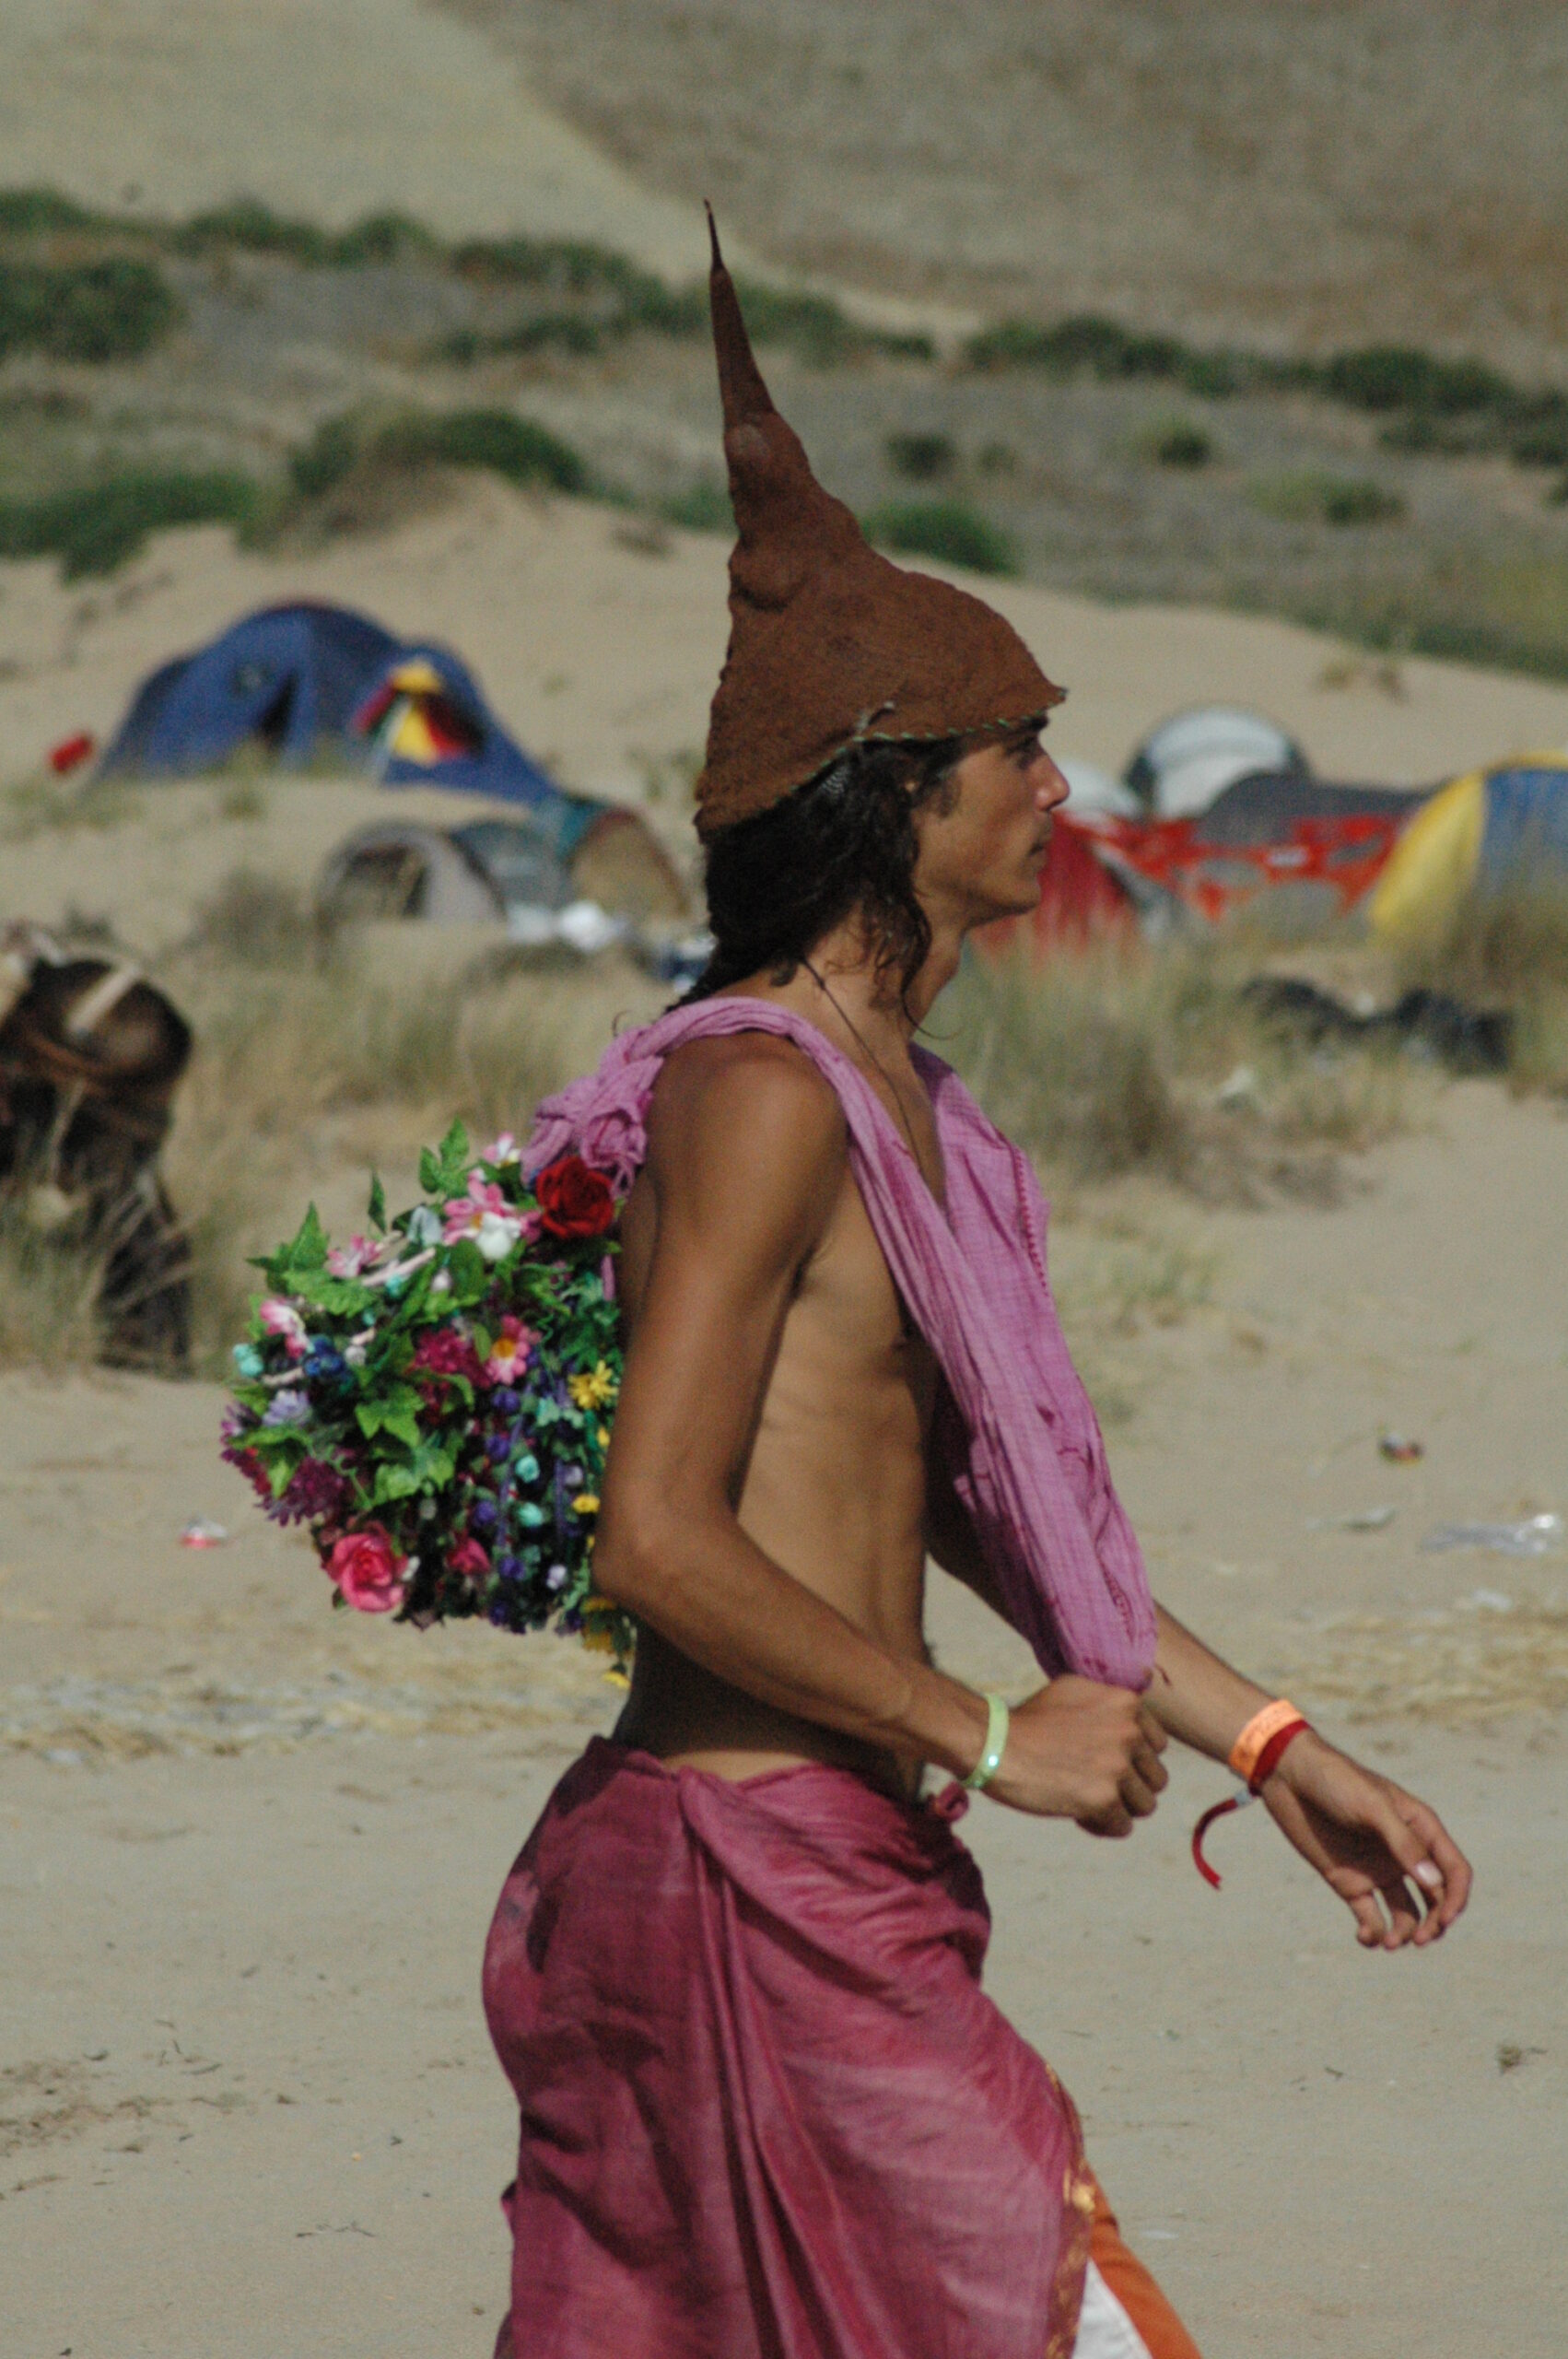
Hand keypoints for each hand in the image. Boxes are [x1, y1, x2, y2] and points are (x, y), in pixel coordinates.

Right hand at [989, 1677, 1167, 1834]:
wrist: (995, 1744)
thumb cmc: (1029, 1720)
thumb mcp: (1075, 1691)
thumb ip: (1111, 1702)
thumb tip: (1139, 1708)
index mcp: (1126, 1703)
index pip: (1158, 1745)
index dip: (1134, 1759)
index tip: (1106, 1762)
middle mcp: (1129, 1732)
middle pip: (1156, 1778)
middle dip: (1129, 1787)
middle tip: (1096, 1785)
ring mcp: (1117, 1766)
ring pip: (1145, 1805)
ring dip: (1118, 1808)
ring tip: (1087, 1800)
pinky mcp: (1103, 1799)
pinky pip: (1122, 1826)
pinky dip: (1101, 1826)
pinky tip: (1076, 1812)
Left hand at [1262, 1732, 1472, 1949]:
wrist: (1288, 1778)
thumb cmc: (1335, 1781)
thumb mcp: (1372, 1807)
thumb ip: (1403, 1843)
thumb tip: (1434, 1883)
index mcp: (1420, 1829)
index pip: (1454, 1871)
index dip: (1456, 1899)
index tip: (1444, 1920)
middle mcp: (1404, 1853)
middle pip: (1436, 1899)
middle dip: (1434, 1924)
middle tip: (1419, 1940)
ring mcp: (1378, 1870)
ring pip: (1407, 1915)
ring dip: (1404, 1933)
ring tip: (1390, 1943)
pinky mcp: (1350, 1883)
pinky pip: (1371, 1918)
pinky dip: (1373, 1933)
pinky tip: (1364, 1936)